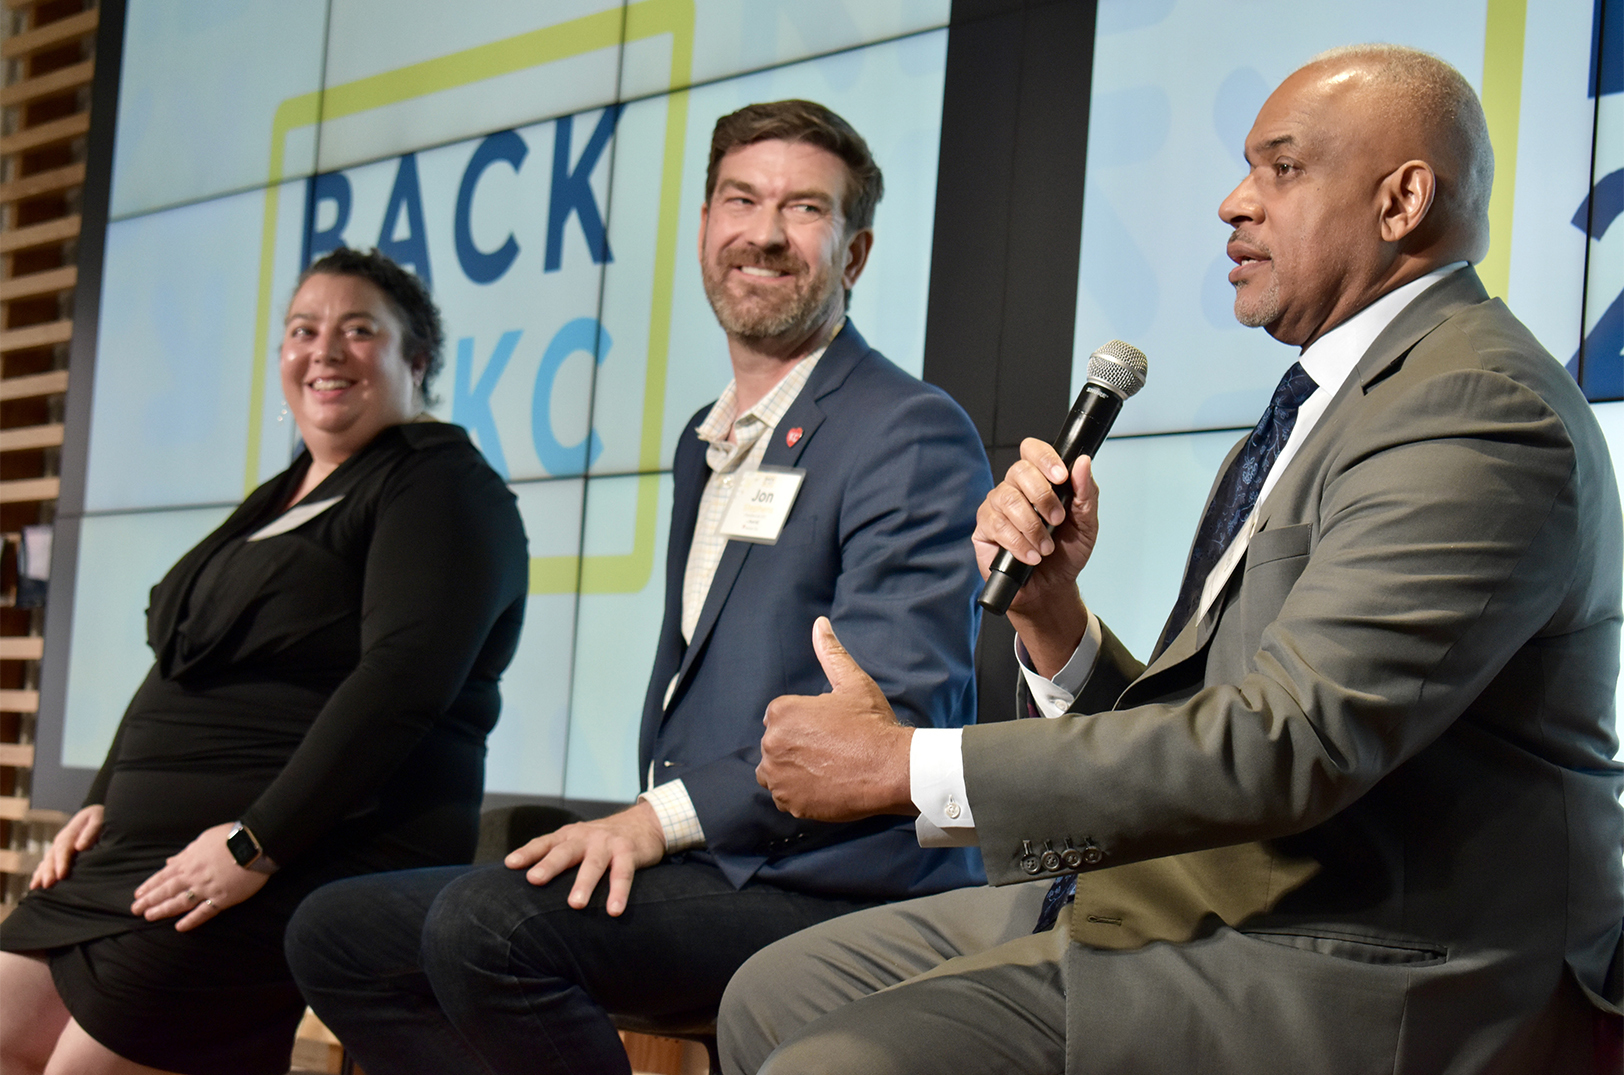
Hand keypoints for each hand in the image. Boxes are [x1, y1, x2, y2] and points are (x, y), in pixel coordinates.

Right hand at [30, 805, 102, 889]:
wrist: (93, 814)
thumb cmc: (98, 818)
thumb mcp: (97, 819)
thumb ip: (90, 832)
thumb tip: (80, 847)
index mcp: (70, 833)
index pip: (63, 849)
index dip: (62, 862)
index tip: (61, 875)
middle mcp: (61, 841)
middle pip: (52, 857)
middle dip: (49, 872)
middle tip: (47, 885)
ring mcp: (57, 846)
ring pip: (47, 861)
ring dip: (41, 874)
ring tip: (36, 887)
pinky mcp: (58, 852)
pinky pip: (46, 863)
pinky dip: (39, 872)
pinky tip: (35, 883)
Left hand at [131, 822, 269, 930]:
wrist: (255, 842)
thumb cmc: (231, 837)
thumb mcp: (203, 840)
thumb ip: (185, 853)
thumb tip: (169, 861)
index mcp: (189, 861)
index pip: (164, 876)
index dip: (150, 885)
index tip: (138, 894)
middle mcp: (194, 876)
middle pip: (167, 890)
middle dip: (149, 900)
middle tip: (135, 909)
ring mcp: (207, 888)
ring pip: (180, 902)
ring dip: (164, 910)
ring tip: (150, 917)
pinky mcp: (222, 898)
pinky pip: (204, 911)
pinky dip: (192, 920)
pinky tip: (180, 927)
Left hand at [504, 801, 665, 916]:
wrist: (645, 822)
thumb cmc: (603, 840)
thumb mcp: (579, 841)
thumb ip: (559, 856)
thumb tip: (529, 884)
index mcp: (569, 836)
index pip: (544, 843)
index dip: (527, 853)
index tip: (510, 865)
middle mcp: (586, 837)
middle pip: (565, 852)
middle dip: (549, 865)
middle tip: (534, 880)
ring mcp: (607, 844)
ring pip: (593, 864)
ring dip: (584, 884)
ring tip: (576, 905)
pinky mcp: (629, 852)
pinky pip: (623, 874)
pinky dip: (618, 892)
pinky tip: (614, 910)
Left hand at [756, 618, 914, 821]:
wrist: (892, 769)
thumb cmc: (873, 724)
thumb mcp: (853, 682)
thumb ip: (830, 653)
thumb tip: (819, 624)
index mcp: (782, 712)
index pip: (780, 717)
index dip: (806, 724)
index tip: (828, 731)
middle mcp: (772, 743)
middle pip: (777, 744)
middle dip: (797, 746)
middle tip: (831, 751)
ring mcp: (778, 776)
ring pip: (775, 772)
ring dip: (793, 770)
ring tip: (825, 769)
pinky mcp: (788, 802)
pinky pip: (784, 797)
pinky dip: (798, 794)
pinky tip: (823, 786)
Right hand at [973, 438, 1097, 673]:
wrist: (1051, 589)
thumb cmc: (1066, 555)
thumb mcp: (1086, 524)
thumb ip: (1086, 493)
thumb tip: (1083, 462)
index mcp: (1039, 481)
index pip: (1032, 450)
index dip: (1045, 458)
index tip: (1061, 477)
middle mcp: (1015, 489)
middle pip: (1018, 471)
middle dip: (1042, 496)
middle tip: (1057, 519)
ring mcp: (996, 507)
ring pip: (1007, 499)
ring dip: (1032, 525)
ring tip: (1045, 547)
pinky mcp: (984, 529)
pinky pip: (996, 525)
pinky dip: (1018, 542)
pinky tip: (1030, 556)